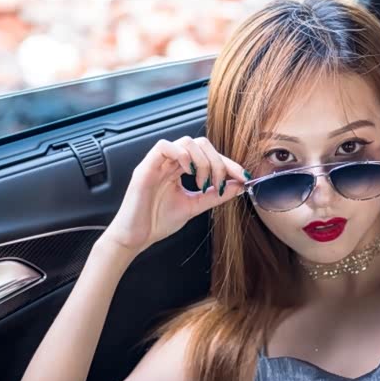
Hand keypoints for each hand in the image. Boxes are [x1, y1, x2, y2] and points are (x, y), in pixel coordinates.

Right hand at [101, 136, 249, 257]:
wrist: (136, 238)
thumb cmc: (158, 222)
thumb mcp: (194, 206)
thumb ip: (215, 195)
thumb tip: (239, 185)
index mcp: (180, 169)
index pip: (208, 155)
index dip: (228, 163)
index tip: (244, 177)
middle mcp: (169, 162)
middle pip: (200, 144)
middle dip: (218, 161)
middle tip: (221, 183)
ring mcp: (157, 163)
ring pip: (186, 142)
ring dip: (202, 161)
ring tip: (203, 183)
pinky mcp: (145, 168)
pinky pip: (163, 147)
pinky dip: (181, 155)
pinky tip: (189, 173)